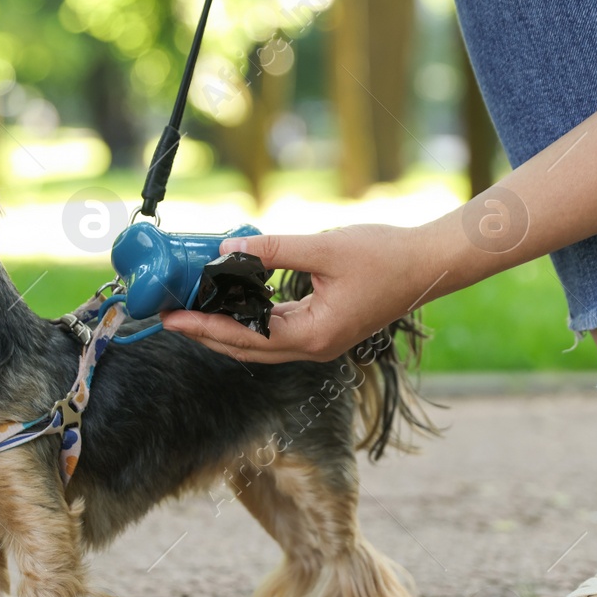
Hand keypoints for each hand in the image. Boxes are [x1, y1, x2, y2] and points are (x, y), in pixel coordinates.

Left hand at [161, 221, 461, 363]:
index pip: (242, 337)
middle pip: (243, 349)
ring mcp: (318, 343)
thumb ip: (274, 250)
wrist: (427, 266)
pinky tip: (230, 300)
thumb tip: (227, 251)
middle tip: (168, 315)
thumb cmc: (385, 257)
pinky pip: (274, 332)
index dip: (202, 326)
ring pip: (258, 344)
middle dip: (204, 332)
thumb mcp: (325, 248)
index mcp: (311, 335)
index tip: (170, 316)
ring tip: (191, 307)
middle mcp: (312, 348)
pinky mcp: (323, 331)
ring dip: (223, 328)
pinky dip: (248, 320)